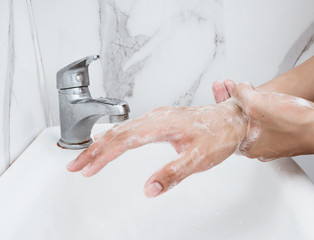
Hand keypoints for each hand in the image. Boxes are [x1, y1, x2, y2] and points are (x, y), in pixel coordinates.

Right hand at [67, 100, 246, 197]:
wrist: (234, 119)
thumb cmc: (219, 136)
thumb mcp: (199, 158)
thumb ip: (173, 173)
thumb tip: (149, 189)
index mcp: (162, 125)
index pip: (123, 140)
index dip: (102, 155)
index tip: (86, 168)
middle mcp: (157, 117)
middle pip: (117, 133)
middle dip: (94, 150)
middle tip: (76, 165)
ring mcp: (158, 117)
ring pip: (122, 128)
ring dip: (102, 143)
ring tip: (87, 157)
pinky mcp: (161, 119)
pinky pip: (131, 126)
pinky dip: (115, 137)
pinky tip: (111, 141)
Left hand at [212, 80, 313, 159]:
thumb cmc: (292, 123)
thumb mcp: (256, 103)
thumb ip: (240, 94)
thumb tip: (236, 89)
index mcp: (246, 146)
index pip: (226, 122)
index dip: (222, 101)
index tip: (220, 88)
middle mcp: (257, 148)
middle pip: (238, 119)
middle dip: (234, 98)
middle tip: (230, 85)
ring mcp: (272, 142)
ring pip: (254, 118)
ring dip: (248, 100)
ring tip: (246, 87)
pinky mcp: (284, 135)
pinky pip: (267, 119)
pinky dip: (262, 106)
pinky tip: (264, 96)